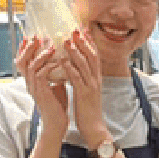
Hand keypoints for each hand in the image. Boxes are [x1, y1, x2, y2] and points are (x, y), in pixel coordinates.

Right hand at [16, 35, 68, 136]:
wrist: (57, 123)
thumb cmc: (57, 105)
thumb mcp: (55, 84)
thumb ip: (55, 73)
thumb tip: (61, 60)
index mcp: (31, 81)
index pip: (22, 62)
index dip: (23, 49)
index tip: (29, 37)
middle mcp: (29, 83)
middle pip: (21, 61)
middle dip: (27, 48)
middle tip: (35, 37)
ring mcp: (34, 88)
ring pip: (30, 67)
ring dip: (40, 55)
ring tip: (51, 46)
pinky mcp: (41, 93)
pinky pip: (41, 75)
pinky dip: (49, 66)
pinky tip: (58, 61)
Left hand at [57, 30, 107, 148]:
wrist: (94, 127)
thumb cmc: (88, 110)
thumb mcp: (87, 91)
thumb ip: (82, 79)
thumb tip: (75, 68)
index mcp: (96, 78)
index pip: (94, 56)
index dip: (89, 43)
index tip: (83, 31)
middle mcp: (96, 79)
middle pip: (92, 56)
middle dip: (83, 42)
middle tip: (74, 30)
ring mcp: (91, 86)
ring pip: (84, 65)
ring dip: (75, 52)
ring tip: (65, 41)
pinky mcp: (84, 94)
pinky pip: (77, 78)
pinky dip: (70, 68)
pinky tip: (62, 61)